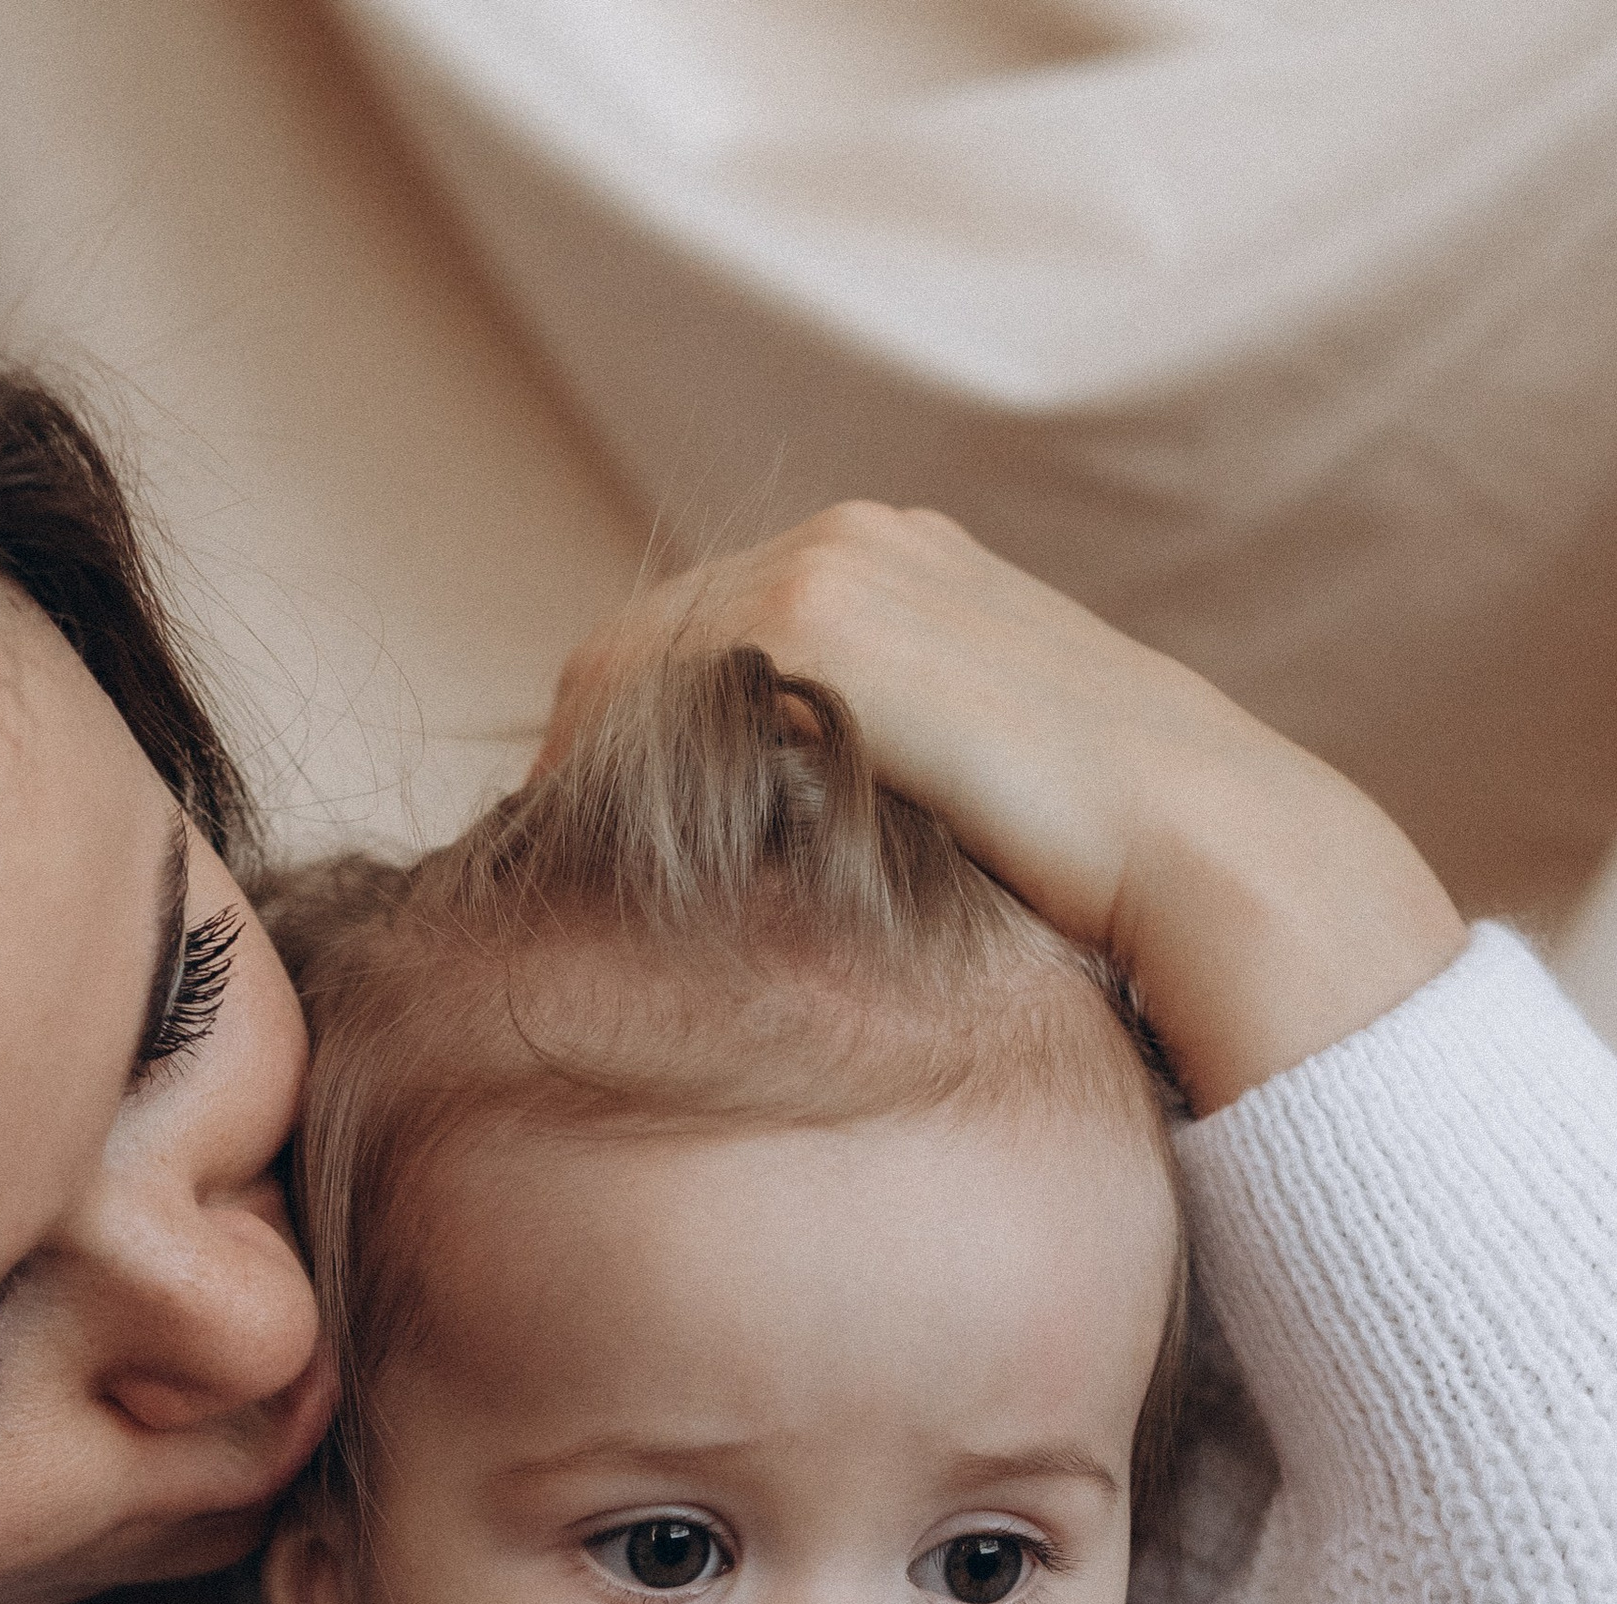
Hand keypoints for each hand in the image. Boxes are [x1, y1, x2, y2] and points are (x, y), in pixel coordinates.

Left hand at [546, 505, 1465, 1115]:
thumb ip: (860, 786)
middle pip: (630, 654)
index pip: (681, 646)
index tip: (582, 874)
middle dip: (583, 772)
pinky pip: (656, 695)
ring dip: (583, 787)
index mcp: (888, 564)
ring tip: (560, 906)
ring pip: (626, 675)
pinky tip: (603, 885)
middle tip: (547, 900)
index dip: (614, 761)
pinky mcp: (825, 626)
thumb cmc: (1099, 875)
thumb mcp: (961, 802)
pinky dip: (611, 784)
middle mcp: (853, 539)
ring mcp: (836, 568)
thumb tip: (743, 865)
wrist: (1215, 863)